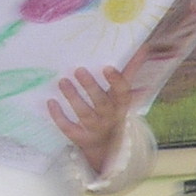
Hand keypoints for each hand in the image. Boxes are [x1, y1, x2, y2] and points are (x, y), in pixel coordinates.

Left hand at [48, 59, 136, 174]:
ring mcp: (94, 129)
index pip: (123, 94)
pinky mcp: (80, 137)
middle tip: (78, 70)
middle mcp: (109, 118)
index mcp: (121, 106)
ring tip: (62, 81)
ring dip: (73, 97)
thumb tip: (144, 49)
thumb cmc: (113, 111)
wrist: (106, 147)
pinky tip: (51, 102)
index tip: (107, 67)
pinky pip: (69, 128)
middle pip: (101, 103)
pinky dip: (59, 117)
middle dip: (90, 87)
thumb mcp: (123, 95)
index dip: (116, 82)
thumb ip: (131, 73)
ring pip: (84, 114)